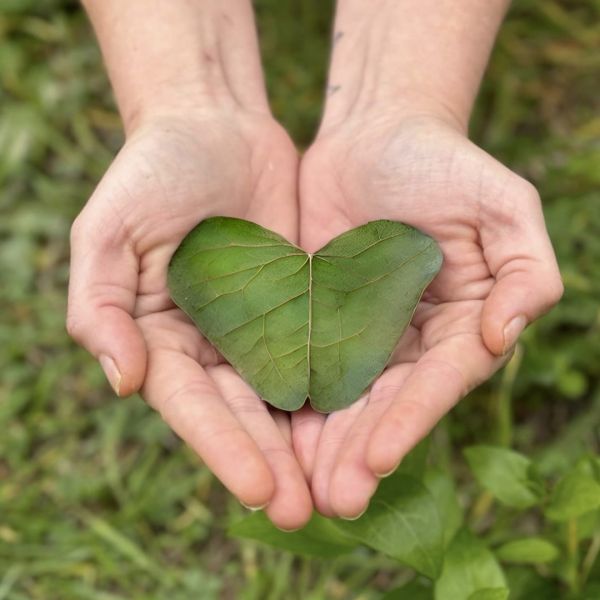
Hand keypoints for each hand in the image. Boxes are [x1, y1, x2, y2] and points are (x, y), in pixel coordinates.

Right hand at [67, 110, 312, 529]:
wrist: (213, 127)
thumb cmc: (151, 173)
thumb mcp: (108, 232)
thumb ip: (101, 306)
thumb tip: (122, 381)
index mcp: (163, 339)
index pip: (194, 406)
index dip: (224, 449)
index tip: (261, 491)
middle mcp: (214, 345)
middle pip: (246, 414)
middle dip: (275, 463)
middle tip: (310, 512)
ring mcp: (261, 327)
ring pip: (290, 394)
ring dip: (315, 441)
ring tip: (347, 486)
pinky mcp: (302, 303)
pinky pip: (324, 348)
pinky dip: (344, 385)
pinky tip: (372, 418)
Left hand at [293, 113, 562, 517]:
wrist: (374, 135)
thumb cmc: (442, 162)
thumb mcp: (501, 204)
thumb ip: (524, 270)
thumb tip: (506, 336)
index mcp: (459, 324)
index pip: (437, 382)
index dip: (411, 420)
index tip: (381, 458)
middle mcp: (409, 341)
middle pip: (385, 405)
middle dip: (360, 452)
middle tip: (335, 501)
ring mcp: (359, 333)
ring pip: (339, 398)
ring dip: (321, 445)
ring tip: (297, 490)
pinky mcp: (315, 317)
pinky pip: (300, 362)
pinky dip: (286, 399)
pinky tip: (265, 433)